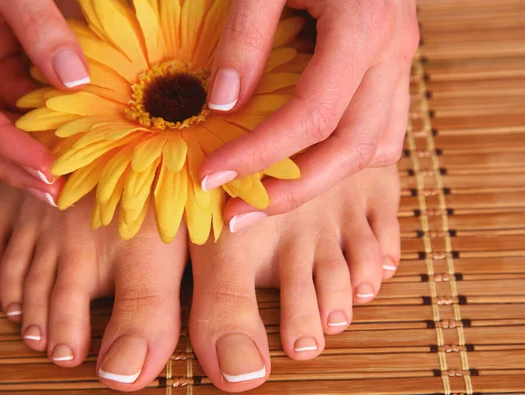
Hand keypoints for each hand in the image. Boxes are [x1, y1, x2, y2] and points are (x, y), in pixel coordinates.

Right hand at [0, 0, 90, 203]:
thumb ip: (36, 23)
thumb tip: (76, 79)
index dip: (2, 147)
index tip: (45, 171)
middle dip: (13, 165)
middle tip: (57, 193)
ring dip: (29, 146)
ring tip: (66, 174)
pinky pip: (12, 96)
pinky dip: (39, 114)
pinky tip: (67, 129)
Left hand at [199, 0, 418, 227]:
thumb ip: (245, 38)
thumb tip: (224, 106)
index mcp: (361, 28)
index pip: (311, 117)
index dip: (259, 155)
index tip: (210, 178)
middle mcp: (391, 54)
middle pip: (351, 150)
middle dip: (293, 191)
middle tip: (239, 215)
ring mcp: (399, 63)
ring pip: (375, 148)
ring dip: (322, 181)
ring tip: (267, 196)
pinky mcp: (392, 69)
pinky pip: (382, 131)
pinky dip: (344, 157)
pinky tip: (307, 162)